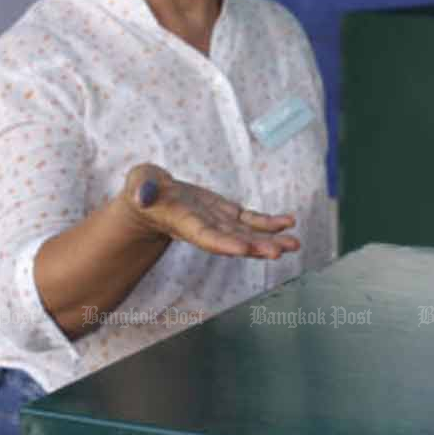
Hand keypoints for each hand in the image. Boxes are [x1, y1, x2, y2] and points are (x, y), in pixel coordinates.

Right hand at [119, 164, 299, 259]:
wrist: (155, 199)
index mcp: (184, 223)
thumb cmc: (145, 188)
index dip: (224, 243)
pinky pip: (253, 221)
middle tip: (279, 252)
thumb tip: (143, 195)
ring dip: (271, 240)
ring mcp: (220, 223)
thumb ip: (142, 187)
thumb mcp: (139, 182)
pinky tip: (289, 223)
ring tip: (294, 244)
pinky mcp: (229, 214)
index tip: (243, 250)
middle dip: (256, 247)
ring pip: (248, 234)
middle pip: (233, 241)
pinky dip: (271, 223)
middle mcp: (206, 228)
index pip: (205, 236)